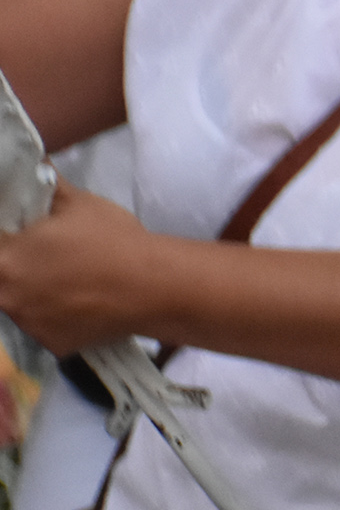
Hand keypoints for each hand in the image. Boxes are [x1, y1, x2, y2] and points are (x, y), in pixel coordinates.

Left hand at [0, 182, 159, 352]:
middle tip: (45, 260)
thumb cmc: (114, 240)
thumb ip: (46, 187)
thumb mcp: (79, 203)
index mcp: (5, 256)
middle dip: (14, 266)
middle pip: (1, 277)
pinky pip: (42, 328)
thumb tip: (35, 166)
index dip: (9, 240)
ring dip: (31, 293)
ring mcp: (28, 322)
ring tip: (65, 282)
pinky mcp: (50, 344)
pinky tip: (77, 305)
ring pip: (18, 304)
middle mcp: (6, 293)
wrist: (155, 286)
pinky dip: (54, 318)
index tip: (21, 237)